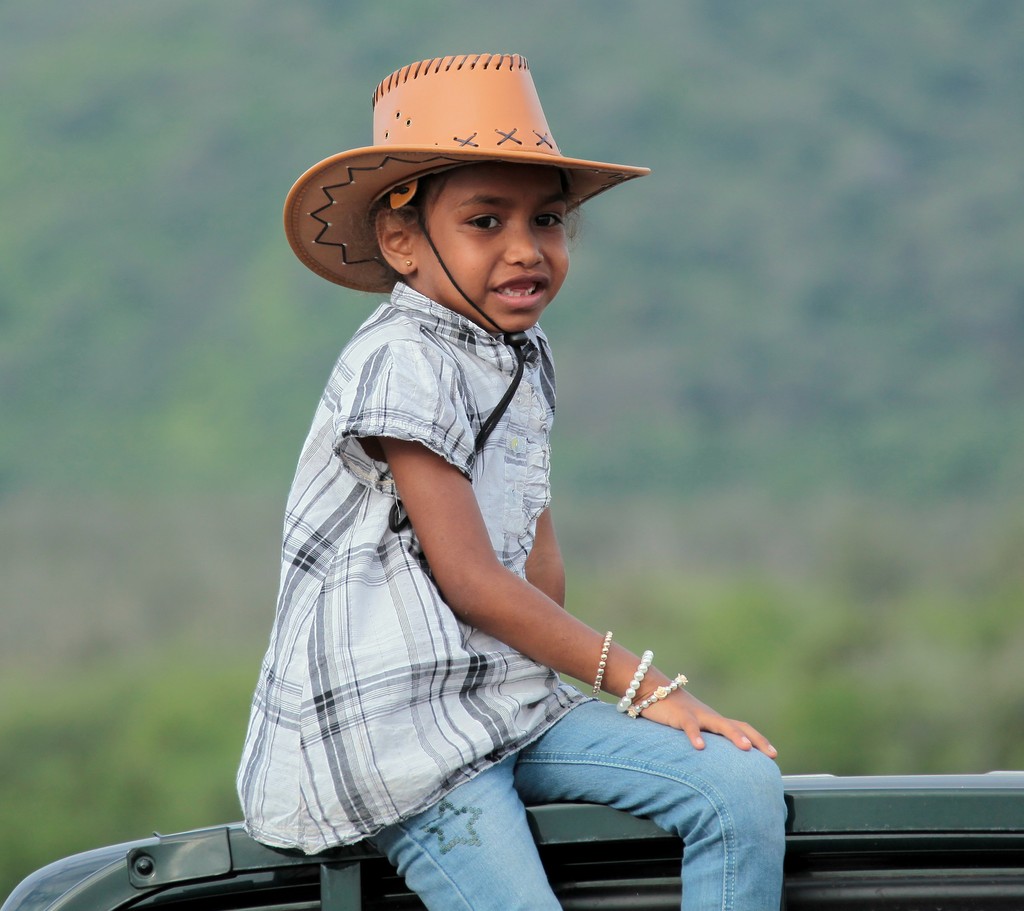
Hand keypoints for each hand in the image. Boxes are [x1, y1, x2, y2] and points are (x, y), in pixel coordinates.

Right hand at [640, 688, 777, 757]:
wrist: (650, 689)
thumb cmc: (670, 713)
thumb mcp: (689, 727)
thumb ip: (701, 739)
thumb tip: (711, 761)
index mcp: (713, 720)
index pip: (742, 727)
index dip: (759, 740)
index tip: (774, 755)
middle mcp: (709, 716)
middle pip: (738, 726)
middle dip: (756, 740)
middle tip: (771, 755)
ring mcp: (696, 714)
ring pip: (719, 723)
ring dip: (734, 735)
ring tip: (746, 748)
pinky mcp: (679, 715)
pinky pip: (689, 725)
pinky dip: (695, 736)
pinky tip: (700, 748)